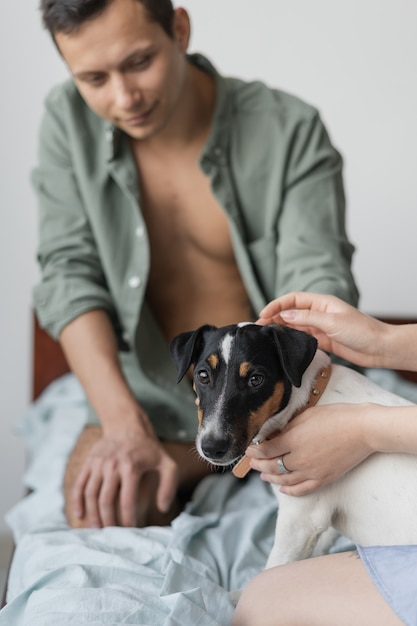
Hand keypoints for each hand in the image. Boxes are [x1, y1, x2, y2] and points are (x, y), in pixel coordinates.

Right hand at [71, 425, 177, 527]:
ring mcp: (98, 463)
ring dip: (93, 514)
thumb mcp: (166, 463)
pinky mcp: (89, 462)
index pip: (128, 501)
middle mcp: (112, 465)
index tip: (130, 531)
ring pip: (91, 494)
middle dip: (108, 521)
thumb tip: (162, 508)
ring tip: (97, 529)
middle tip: (112, 535)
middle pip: (106, 500)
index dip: (128, 519)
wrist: (127, 425)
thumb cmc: (148, 449)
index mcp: (132, 467)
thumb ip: (168, 486)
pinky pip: (80, 484)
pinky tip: (80, 515)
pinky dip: (77, 501)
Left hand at [245, 403, 372, 494]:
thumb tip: (275, 434)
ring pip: (284, 479)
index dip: (255, 452)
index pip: (267, 450)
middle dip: (259, 465)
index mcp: (293, 439)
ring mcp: (312, 471)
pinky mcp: (324, 478)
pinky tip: (283, 489)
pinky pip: (302, 489)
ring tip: (263, 475)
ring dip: (271, 478)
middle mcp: (299, 458)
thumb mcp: (307, 414)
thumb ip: (289, 426)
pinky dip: (290, 490)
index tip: (249, 450)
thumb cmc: (336, 416)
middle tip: (251, 463)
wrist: (363, 430)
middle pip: (272, 466)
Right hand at [258, 292, 387, 368]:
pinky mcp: (323, 340)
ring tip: (266, 337)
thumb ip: (307, 318)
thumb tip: (285, 315)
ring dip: (281, 329)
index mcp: (321, 303)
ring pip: (295, 325)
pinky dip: (291, 339)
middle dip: (275, 317)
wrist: (379, 348)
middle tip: (259, 328)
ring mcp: (320, 327)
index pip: (293, 300)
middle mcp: (319, 313)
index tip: (263, 314)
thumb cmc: (361, 331)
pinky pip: (302, 338)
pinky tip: (282, 344)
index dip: (277, 305)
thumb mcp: (332, 322)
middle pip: (291, 312)